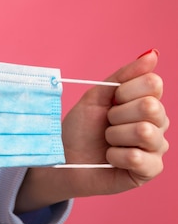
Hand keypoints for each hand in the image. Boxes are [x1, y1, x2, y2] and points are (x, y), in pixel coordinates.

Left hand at [16, 49, 168, 212]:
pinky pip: (137, 157)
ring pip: (144, 132)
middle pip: (150, 107)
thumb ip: (124, 76)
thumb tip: (152, 53)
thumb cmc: (80, 129)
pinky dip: (115, 156)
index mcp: (148, 101)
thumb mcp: (96, 97)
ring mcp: (157, 147)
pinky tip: (110, 158)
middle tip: (106, 124)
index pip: (153, 83)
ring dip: (114, 136)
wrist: (63, 158)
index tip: (110, 102)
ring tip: (107, 142)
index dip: (124, 91)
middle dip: (117, 115)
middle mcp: (158, 123)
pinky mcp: (150, 170)